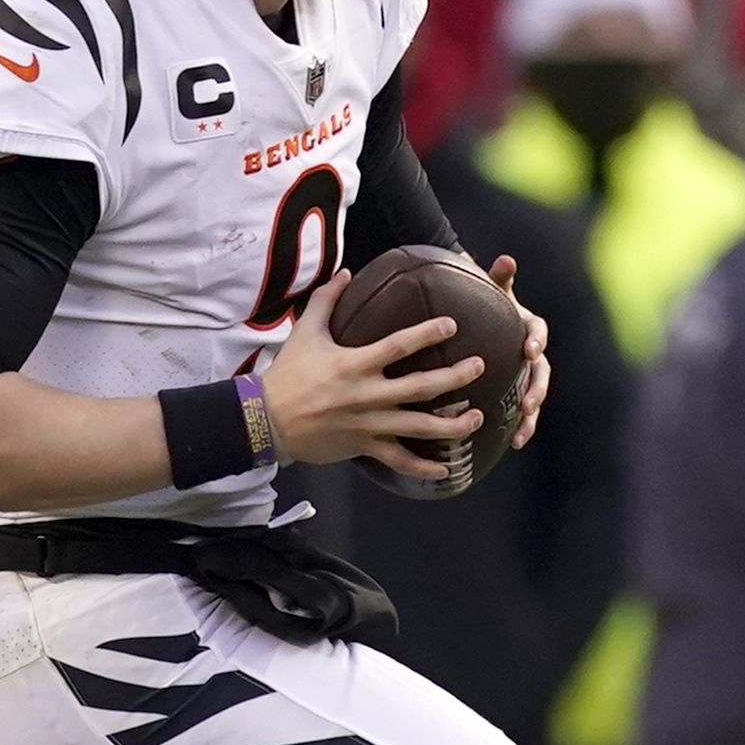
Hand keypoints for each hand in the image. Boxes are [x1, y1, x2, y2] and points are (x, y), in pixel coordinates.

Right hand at [252, 263, 485, 480]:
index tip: (452, 326)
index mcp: (355, 364)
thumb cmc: (286, 375)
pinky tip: (446, 471)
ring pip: (419, 427)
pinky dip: (423, 468)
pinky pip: (399, 461)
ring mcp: (368, 424)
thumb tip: (346, 273)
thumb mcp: (304, 332)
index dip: (429, 333)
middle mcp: (367, 395)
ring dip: (452, 425)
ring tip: (477, 418)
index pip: (400, 345)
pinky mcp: (363, 446)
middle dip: (456, 377)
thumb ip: (326, 300)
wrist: (264, 420)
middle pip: (422, 387)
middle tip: (479, 367)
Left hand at [487, 251, 552, 450]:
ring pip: (534, 396)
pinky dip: (522, 426)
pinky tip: (514, 444)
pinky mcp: (517, 391)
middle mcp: (532, 351)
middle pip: (541, 371)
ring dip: (531, 415)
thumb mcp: (490, 292)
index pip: (537, 330)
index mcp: (527, 325)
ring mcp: (526, 373)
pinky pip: (522, 412)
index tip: (530, 349)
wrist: (479, 322)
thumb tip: (506, 259)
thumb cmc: (484, 304)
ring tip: (521, 433)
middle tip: (527, 403)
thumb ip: (498, 279)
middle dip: (536, 388)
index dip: (536, 339)